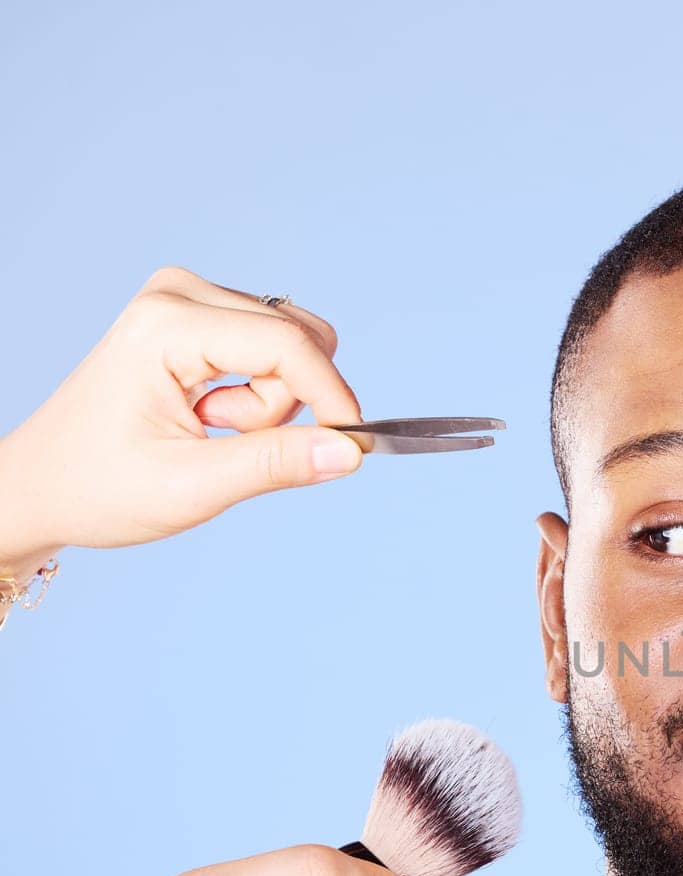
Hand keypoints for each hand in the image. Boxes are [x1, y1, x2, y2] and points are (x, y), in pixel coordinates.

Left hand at [0, 266, 367, 574]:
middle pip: (295, 340)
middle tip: (222, 437)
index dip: (333, 397)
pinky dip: (257, 393)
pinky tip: (208, 414)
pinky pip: (272, 347)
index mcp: (166, 325)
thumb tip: (348, 451)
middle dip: (283, 405)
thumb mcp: (192, 487)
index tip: (351, 449)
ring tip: (208, 428)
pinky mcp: (196, 314)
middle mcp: (177, 293)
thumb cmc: (99, 486)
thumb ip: (276, 464)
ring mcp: (185, 298)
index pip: (288, 344)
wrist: (44, 485)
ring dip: (269, 402)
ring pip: (291, 343)